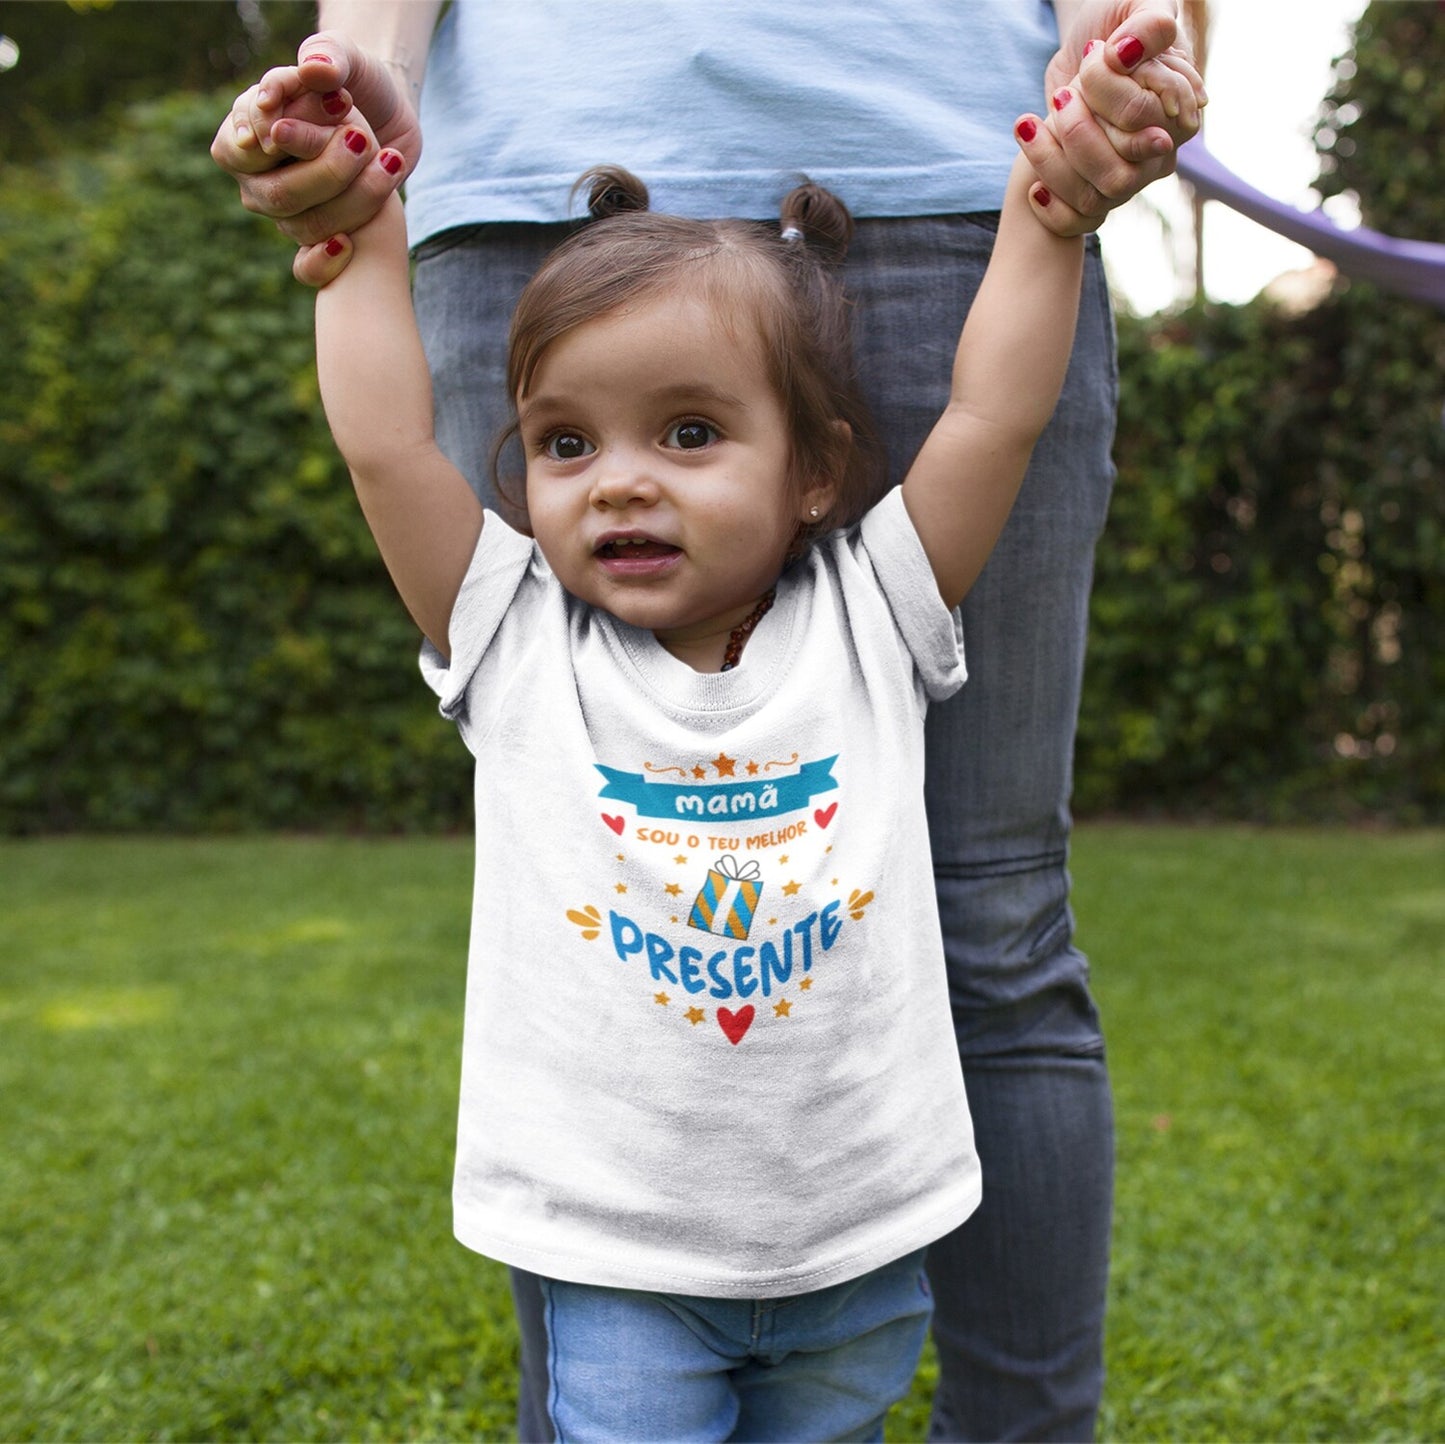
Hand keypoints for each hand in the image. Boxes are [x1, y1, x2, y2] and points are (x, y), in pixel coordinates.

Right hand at [210, 31, 421, 248]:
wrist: (387, 116)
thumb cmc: (356, 80)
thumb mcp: (346, 57)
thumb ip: (328, 56)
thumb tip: (314, 69)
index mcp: (246, 128)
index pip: (243, 146)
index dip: (272, 140)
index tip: (309, 121)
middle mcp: (257, 175)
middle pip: (278, 193)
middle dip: (326, 171)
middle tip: (361, 137)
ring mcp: (286, 210)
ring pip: (303, 225)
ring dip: (350, 200)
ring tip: (387, 161)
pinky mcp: (316, 236)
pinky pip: (307, 267)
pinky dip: (326, 260)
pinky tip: (349, 243)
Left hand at [1017, 0, 1205, 234]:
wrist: (1086, 44)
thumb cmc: (1115, 18)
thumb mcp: (1135, 4)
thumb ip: (1147, 23)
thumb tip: (1127, 53)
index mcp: (1179, 107)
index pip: (1138, 117)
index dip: (1107, 92)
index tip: (1092, 55)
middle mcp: (1159, 151)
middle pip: (1119, 174)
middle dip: (1077, 132)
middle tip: (1061, 94)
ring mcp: (1130, 177)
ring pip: (1096, 198)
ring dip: (1052, 164)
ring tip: (1026, 126)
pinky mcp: (1097, 192)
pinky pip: (1079, 222)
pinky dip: (1052, 210)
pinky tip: (1033, 187)